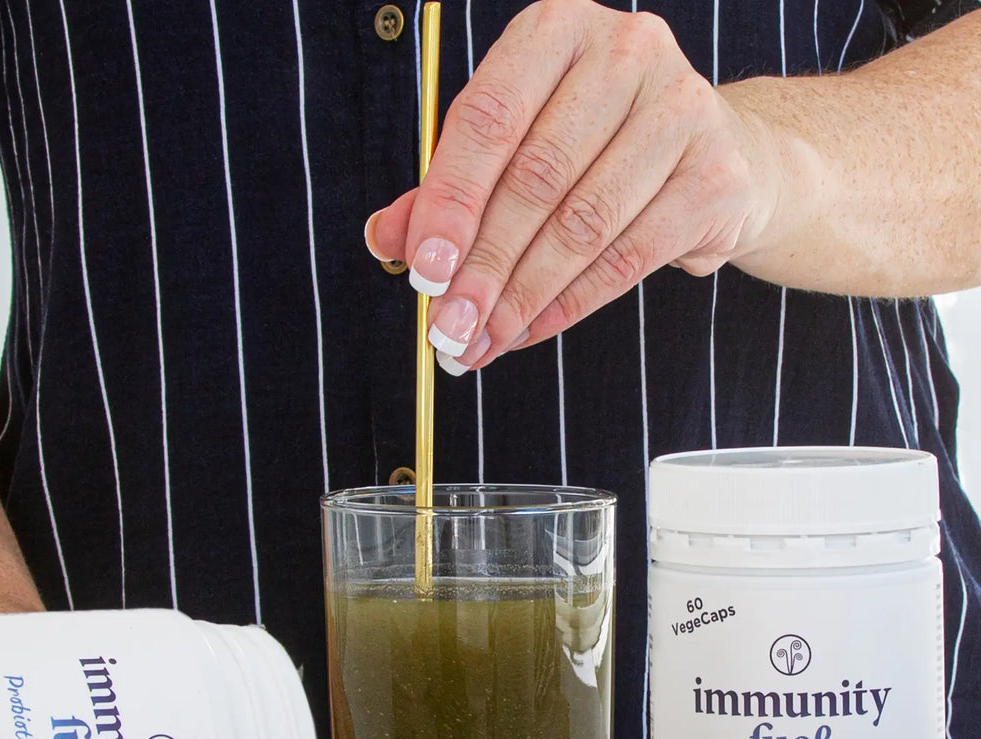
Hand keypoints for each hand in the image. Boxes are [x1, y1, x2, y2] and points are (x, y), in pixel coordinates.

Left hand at [365, 1, 783, 370]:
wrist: (717, 156)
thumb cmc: (596, 148)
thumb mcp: (515, 150)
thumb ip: (448, 188)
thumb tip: (384, 238)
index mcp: (556, 33)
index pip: (488, 120)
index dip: (449, 203)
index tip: (422, 271)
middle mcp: (624, 54)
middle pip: (534, 180)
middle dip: (482, 268)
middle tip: (447, 327)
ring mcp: (679, 110)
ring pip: (579, 226)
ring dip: (520, 298)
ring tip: (480, 341)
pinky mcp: (714, 176)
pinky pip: (625, 257)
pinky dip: (568, 304)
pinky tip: (529, 330)